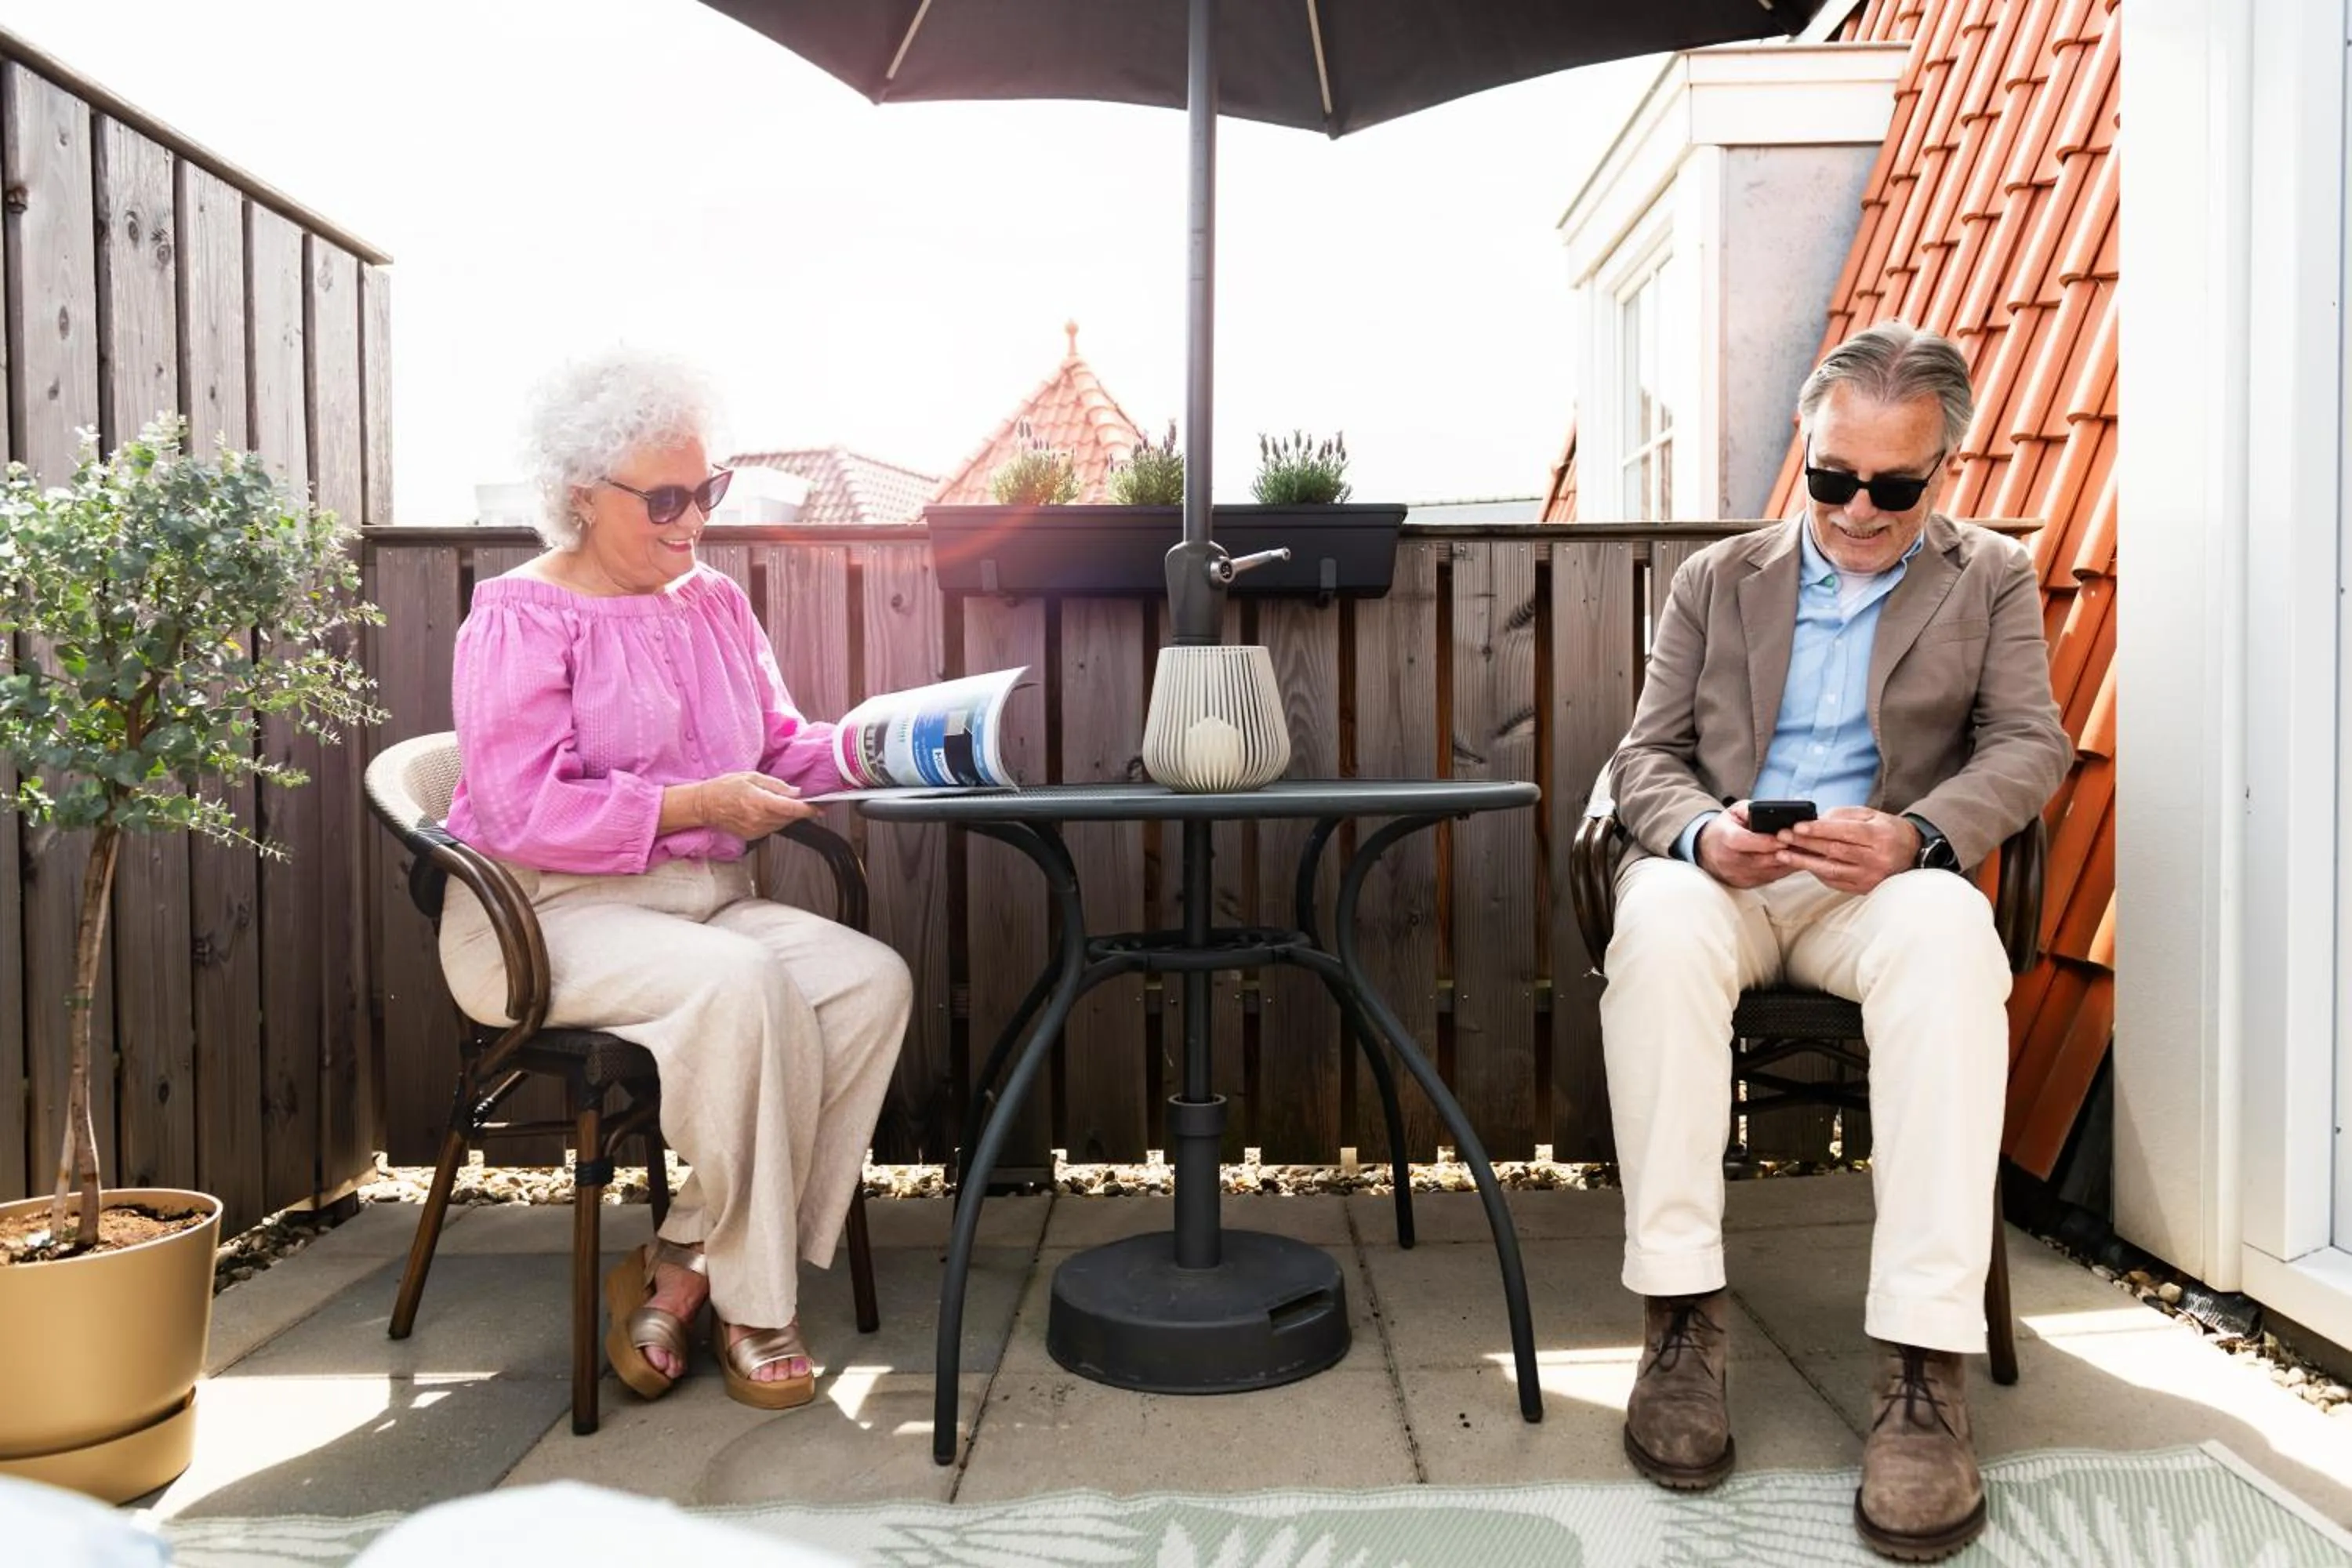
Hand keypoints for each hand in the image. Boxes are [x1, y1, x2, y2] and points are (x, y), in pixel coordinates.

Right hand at [692, 772, 815, 837]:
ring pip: (782, 824)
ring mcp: (755, 830)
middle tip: (802, 800)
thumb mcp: (751, 777)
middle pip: (789, 818)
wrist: (704, 805)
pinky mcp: (752, 836)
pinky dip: (775, 820)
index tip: (819, 807)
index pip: (791, 809)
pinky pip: (772, 828)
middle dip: (798, 810)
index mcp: (760, 802)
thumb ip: (776, 785)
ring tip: (779, 802)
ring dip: (787, 815)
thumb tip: (795, 792)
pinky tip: (767, 811)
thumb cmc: (724, 788)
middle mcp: (759, 819)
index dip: (808, 809)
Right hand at [1696, 803, 1797, 889]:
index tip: (1784, 837)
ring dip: (1789, 861)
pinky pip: (1771, 877)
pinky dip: (1785, 869)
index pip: (1744, 842)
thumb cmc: (1725, 828)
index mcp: (1725, 838)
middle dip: (1784, 851)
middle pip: (1762, 859)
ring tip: (1806, 851)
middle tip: (1804, 843)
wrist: (1707, 851)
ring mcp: (1738, 875)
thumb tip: (1773, 810)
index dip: (1765, 841)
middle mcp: (1730, 860)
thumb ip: (1750, 809)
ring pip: (1770, 870)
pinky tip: (1797, 860)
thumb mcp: (1733, 812)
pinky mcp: (1747, 884)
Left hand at [1776, 807, 1919, 894]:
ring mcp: (1870, 876)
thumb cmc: (1887, 830)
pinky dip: (1816, 872)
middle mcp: (1876, 858)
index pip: (1844, 832)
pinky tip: (1801, 864)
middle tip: (1782, 837)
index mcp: (1879, 836)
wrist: (1912, 853)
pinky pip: (1834, 881)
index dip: (1819, 830)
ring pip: (1831, 869)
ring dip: (1804, 861)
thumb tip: (1815, 820)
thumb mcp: (1871, 815)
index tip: (1797, 826)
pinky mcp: (1863, 888)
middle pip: (1834, 851)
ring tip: (1783, 854)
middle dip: (1805, 844)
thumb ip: (1844, 816)